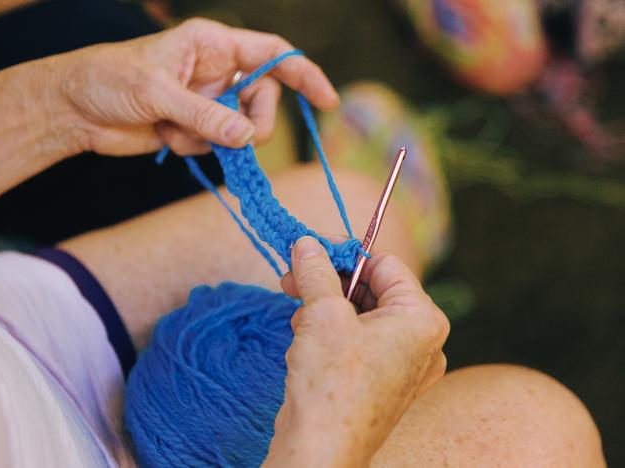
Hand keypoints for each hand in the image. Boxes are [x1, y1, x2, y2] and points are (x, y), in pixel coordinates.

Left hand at [53, 18, 338, 156]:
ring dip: (215, 140)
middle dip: (252, 124)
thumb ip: (206, 116)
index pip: (273, 54)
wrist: (74, 110)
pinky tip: (165, 136)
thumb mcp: (157, 93)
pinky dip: (196, 148)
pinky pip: (217, 146)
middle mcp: (217, 71)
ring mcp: (208, 102)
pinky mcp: (196, 128)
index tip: (328, 102)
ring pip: (241, 129)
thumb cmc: (108, 80)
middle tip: (237, 140)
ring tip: (177, 130)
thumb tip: (248, 139)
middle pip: (263, 100)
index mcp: (213, 44)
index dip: (304, 74)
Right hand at [265, 237, 448, 466]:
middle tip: (292, 277)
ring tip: (298, 316)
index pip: (386, 265)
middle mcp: (422, 342)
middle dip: (330, 282)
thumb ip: (316, 270)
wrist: (321, 450)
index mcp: (423, 319)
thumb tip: (306, 243)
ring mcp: (403, 366)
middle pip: (374, 289)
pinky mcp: (382, 383)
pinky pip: (359, 342)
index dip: (345, 253)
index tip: (310, 249)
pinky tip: (306, 338)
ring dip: (326, 307)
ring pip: (362, 315)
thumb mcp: (322, 313)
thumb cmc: (331, 382)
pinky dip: (332, 333)